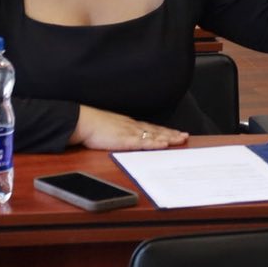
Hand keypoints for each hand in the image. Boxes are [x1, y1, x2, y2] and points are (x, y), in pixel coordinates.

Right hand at [71, 105, 187, 150]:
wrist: (82, 121)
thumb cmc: (92, 126)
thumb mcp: (109, 128)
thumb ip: (118, 132)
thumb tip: (121, 137)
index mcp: (128, 125)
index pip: (150, 128)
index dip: (164, 131)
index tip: (175, 133)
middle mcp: (132, 127)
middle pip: (156, 131)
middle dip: (171, 134)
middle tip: (185, 136)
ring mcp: (130, 133)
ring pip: (154, 135)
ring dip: (168, 138)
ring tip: (181, 139)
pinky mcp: (124, 140)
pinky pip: (143, 142)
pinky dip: (155, 143)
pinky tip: (164, 144)